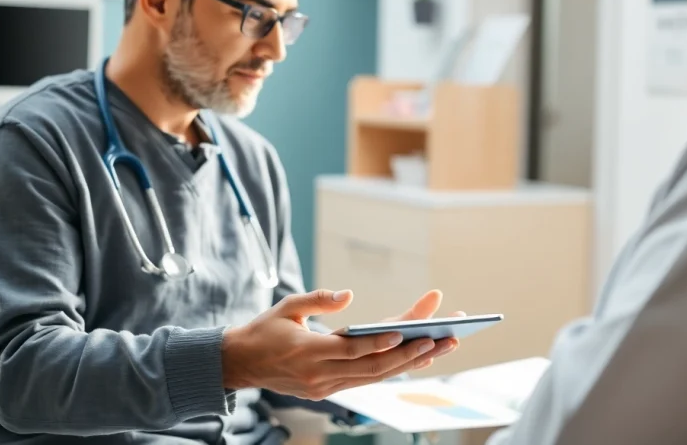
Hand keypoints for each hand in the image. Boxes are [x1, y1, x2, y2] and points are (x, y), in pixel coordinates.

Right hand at [221, 289, 456, 399]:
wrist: (240, 365)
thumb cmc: (264, 330)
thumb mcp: (286, 306)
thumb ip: (319, 299)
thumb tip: (349, 295)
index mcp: (307, 352)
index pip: (352, 349)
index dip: (381, 342)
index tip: (409, 330)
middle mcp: (320, 376)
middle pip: (375, 367)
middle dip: (414, 353)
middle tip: (446, 337)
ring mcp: (325, 387)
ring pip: (376, 377)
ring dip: (412, 362)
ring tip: (442, 345)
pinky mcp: (328, 391)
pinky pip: (367, 380)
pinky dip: (392, 369)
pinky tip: (416, 356)